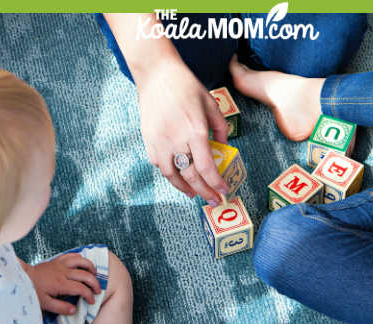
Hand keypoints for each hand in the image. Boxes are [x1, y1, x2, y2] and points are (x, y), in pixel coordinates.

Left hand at [21, 254, 100, 314]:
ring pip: (81, 261)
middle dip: (94, 283)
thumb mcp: (45, 304)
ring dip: (90, 267)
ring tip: (94, 274)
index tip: (91, 301)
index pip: (81, 289)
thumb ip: (60, 307)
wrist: (22, 277)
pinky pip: (72, 255)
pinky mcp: (57, 260)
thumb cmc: (33, 291)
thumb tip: (74, 310)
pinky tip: (83, 264)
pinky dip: (80, 258)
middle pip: (85, 275)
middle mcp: (63, 272)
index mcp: (60, 284)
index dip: (89, 295)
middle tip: (97, 290)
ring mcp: (60, 264)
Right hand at [135, 60, 230, 205]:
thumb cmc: (186, 86)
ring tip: (194, 193)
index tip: (224, 191)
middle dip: (205, 192)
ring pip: (172, 176)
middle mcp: (176, 140)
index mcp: (195, 131)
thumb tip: (224, 148)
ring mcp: (160, 142)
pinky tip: (178, 176)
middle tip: (213, 200)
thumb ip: (220, 128)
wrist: (157, 74)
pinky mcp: (148, 140)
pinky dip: (170, 174)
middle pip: (191, 176)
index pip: (207, 168)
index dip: (216, 183)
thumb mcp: (211, 104)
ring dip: (185, 188)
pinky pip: (159, 165)